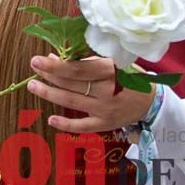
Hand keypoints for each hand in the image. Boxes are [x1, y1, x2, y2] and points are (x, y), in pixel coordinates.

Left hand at [26, 54, 154, 132]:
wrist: (151, 101)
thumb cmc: (128, 75)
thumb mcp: (110, 62)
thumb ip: (84, 60)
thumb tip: (55, 57)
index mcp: (109, 71)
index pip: (76, 69)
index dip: (54, 65)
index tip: (36, 59)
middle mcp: (106, 91)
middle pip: (71, 84)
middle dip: (48, 76)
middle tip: (33, 69)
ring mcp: (105, 110)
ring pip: (72, 102)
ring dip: (50, 94)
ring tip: (33, 86)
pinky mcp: (106, 124)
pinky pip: (82, 126)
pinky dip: (66, 124)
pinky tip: (51, 119)